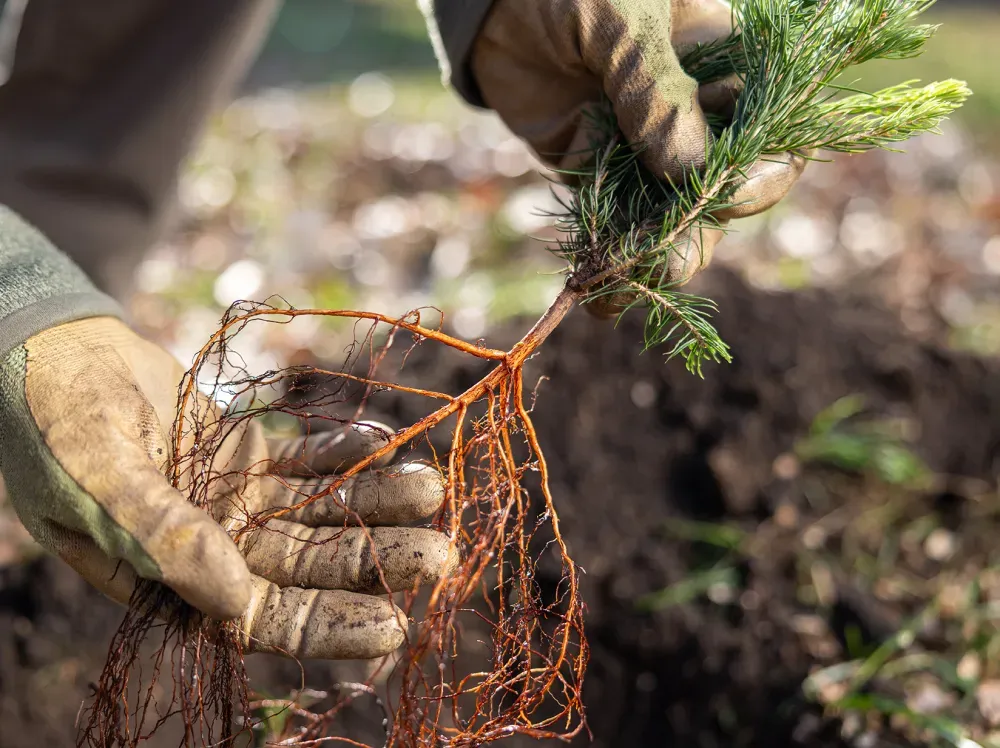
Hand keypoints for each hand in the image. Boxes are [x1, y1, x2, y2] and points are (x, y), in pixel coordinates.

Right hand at [0, 317, 452, 659]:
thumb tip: (237, 603)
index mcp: (174, 581)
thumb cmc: (53, 428)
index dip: (328, 624)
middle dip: (374, 560)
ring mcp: (237, 499)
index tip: (395, 624)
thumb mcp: (99, 484)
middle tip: (442, 553)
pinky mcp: (248, 453)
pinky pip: (306, 456)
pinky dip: (342, 449)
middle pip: (310, 564)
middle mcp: (216, 548)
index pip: (264, 618)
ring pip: (319, 509)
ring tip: (430, 488)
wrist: (52, 355)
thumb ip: (164, 540)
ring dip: (373, 500)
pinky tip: (382, 437)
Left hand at [472, 0, 806, 310]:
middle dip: (698, 231)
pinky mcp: (596, 170)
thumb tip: (690, 171)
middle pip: (721, 191)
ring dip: (654, 259)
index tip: (726, 194)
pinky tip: (598, 292)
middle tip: (666, 260)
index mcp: (723, 66)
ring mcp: (643, 147)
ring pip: (669, 218)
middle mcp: (692, 115)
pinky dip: (609, 258)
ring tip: (625, 289)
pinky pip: (614, 221)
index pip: (771, 131)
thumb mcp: (622, 19)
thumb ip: (656, 89)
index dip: (762, 172)